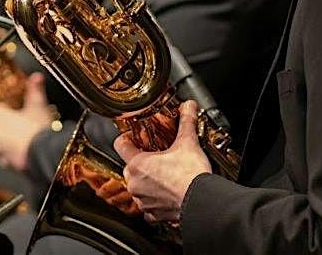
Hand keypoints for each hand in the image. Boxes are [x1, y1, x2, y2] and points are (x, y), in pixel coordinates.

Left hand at [0, 72, 54, 171]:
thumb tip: (36, 77)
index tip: (9, 108)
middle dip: (4, 125)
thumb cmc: (38, 129)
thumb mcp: (39, 105)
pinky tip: (26, 150)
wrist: (45, 154)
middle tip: (20, 121)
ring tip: (25, 136)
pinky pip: (6, 158)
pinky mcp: (8, 164)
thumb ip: (35, 90)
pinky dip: (13, 154)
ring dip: (8, 140)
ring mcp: (1, 151)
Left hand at [113, 100, 211, 222]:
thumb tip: (188, 107)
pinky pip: (147, 205)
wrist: (202, 201)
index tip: (134, 136)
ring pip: (137, 186)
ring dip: (147, 180)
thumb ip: (186, 121)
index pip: (120, 145)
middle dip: (141, 160)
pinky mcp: (153, 214)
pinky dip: (154, 199)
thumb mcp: (188, 142)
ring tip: (163, 174)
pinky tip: (166, 192)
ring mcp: (142, 201)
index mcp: (138, 164)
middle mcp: (136, 184)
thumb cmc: (191, 177)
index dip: (127, 138)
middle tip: (156, 155)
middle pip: (129, 166)